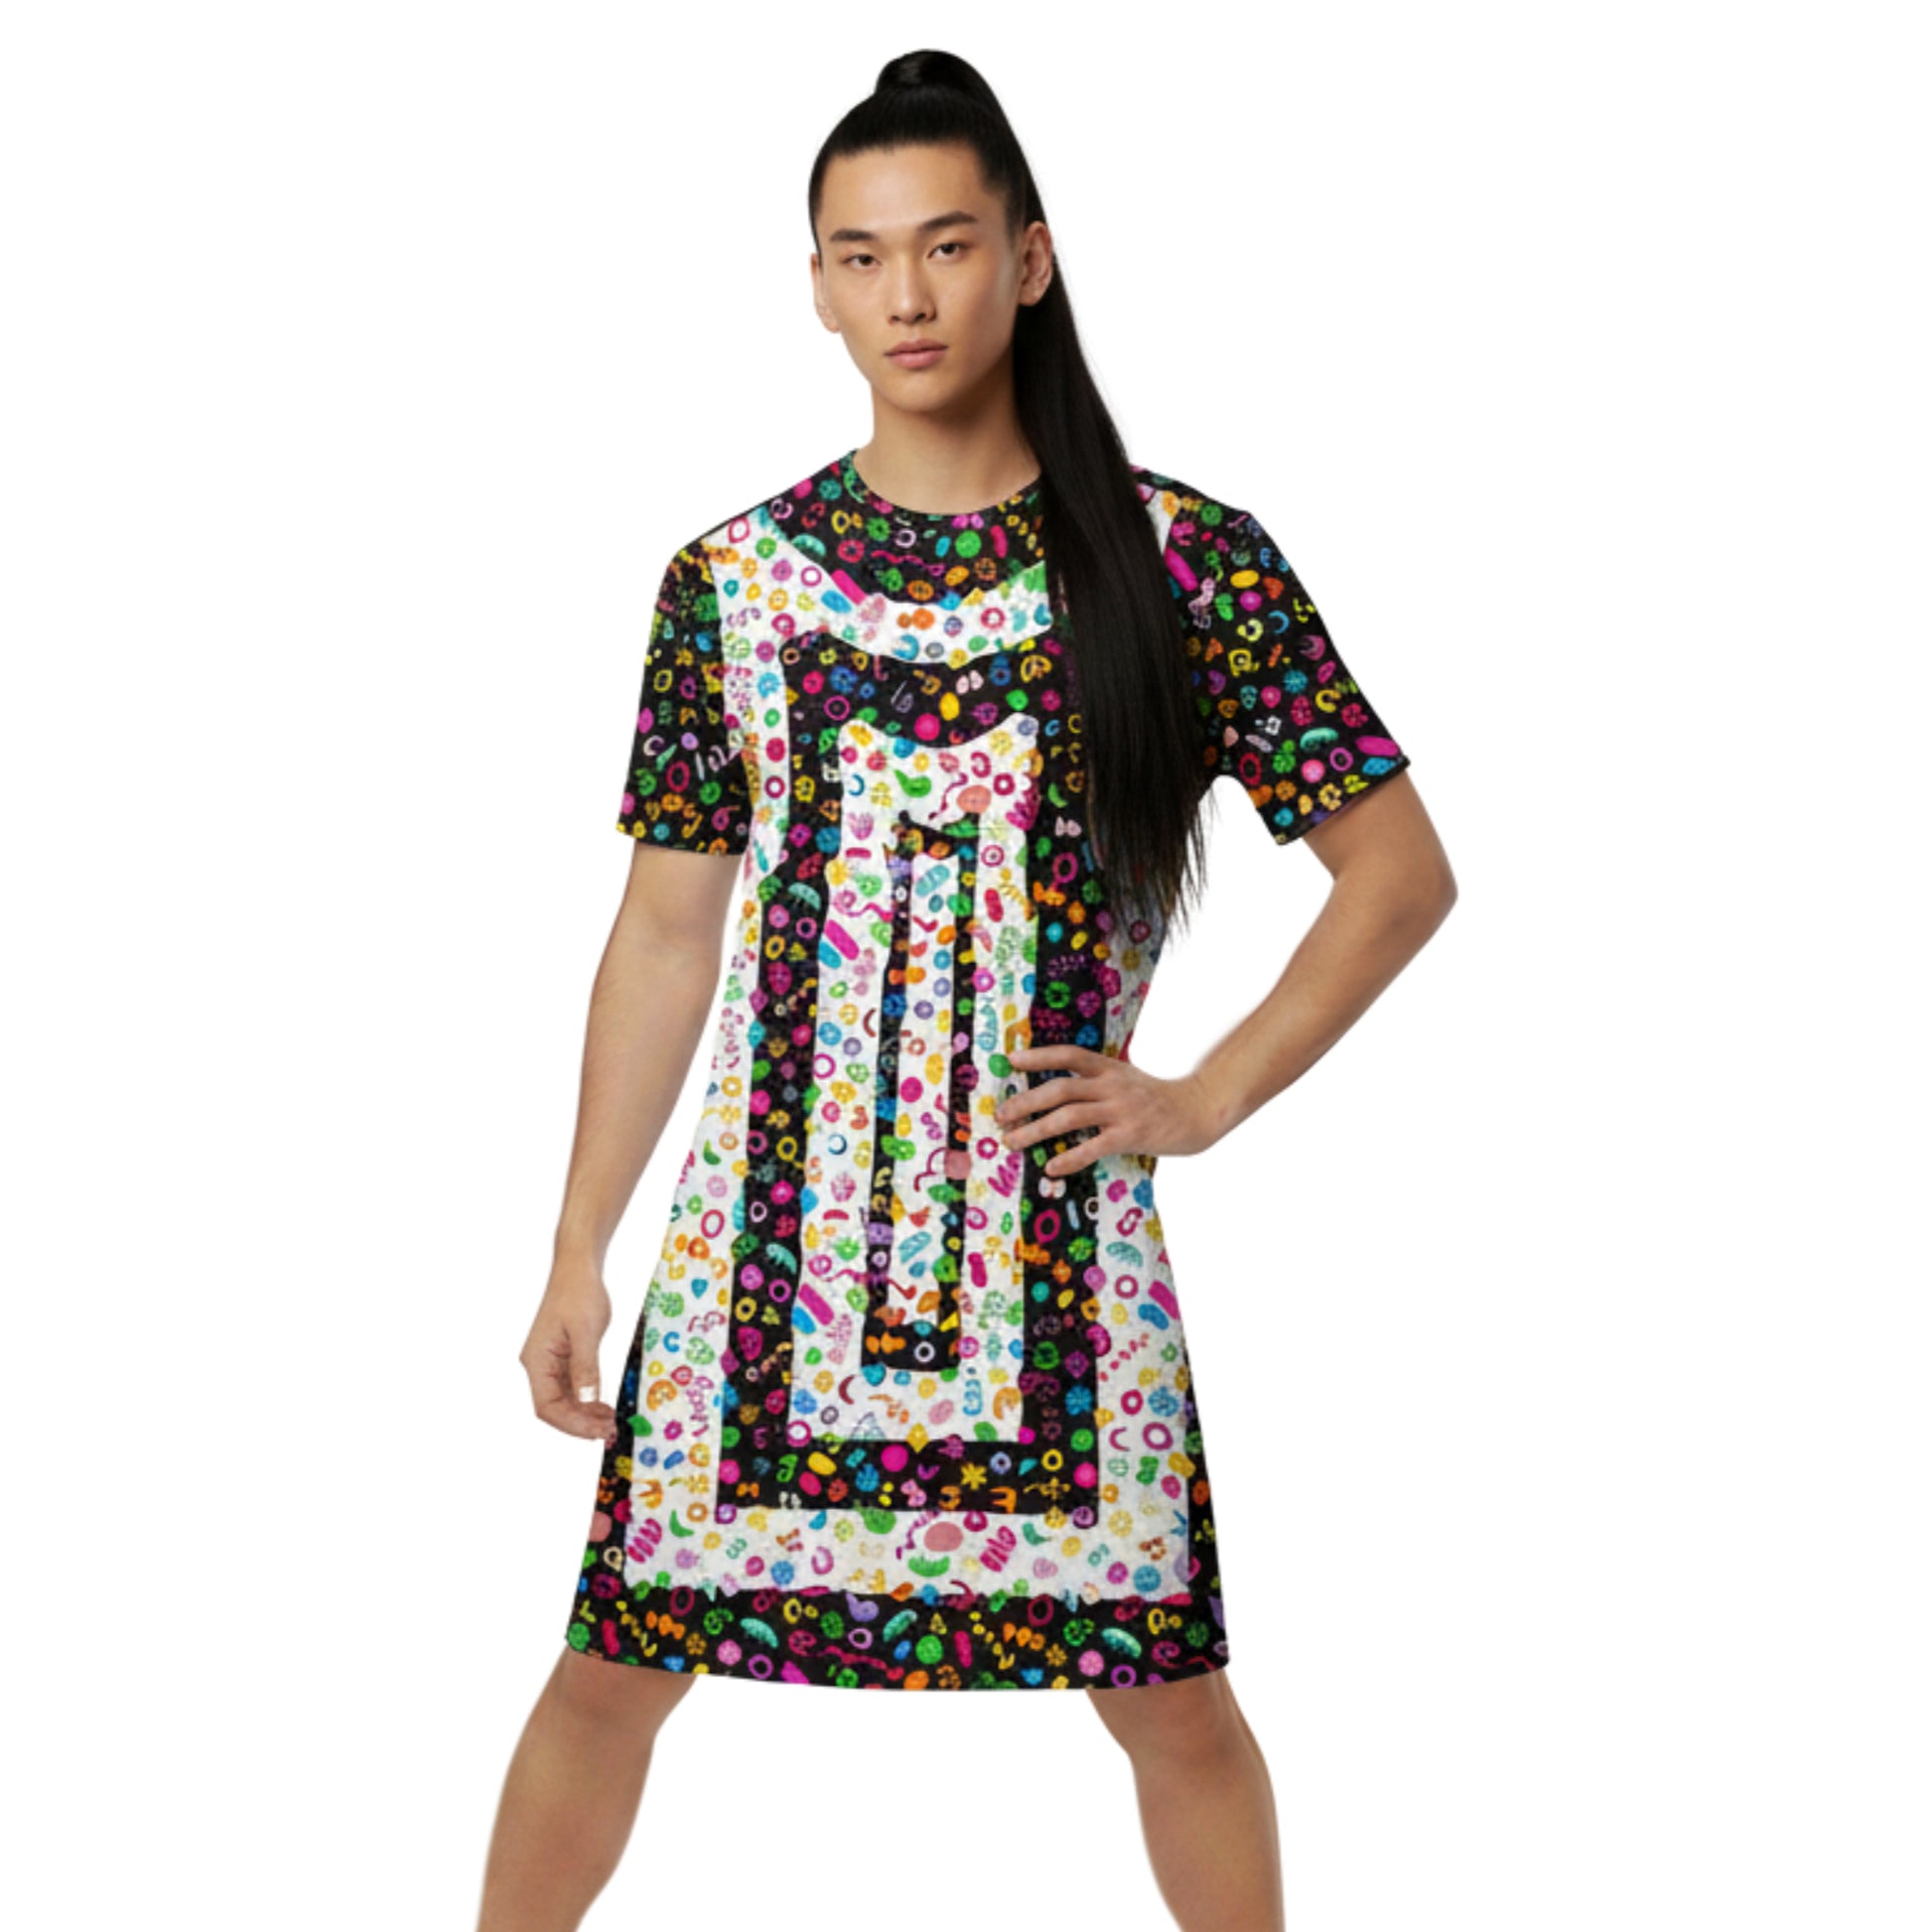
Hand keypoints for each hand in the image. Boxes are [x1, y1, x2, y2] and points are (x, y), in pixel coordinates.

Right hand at [520, 1254, 619, 1445]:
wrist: (578, 1267)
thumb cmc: (579, 1293)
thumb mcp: (586, 1331)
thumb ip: (586, 1367)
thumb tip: (586, 1401)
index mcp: (536, 1361)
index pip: (547, 1406)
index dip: (571, 1424)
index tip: (597, 1431)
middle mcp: (539, 1365)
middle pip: (554, 1408)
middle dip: (580, 1423)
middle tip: (609, 1431)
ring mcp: (551, 1362)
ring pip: (564, 1400)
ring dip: (585, 1414)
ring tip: (610, 1423)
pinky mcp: (564, 1358)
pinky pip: (572, 1387)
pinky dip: (587, 1400)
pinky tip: (604, 1406)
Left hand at [993, 1044, 1224, 1177]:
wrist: (1197, 1110)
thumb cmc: (1155, 1098)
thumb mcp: (1125, 1078)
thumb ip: (1096, 1081)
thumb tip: (1056, 1093)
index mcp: (1108, 1068)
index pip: (1069, 1055)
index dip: (1039, 1057)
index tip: (1011, 1061)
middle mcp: (1111, 1085)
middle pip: (1060, 1089)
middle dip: (1026, 1101)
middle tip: (1001, 1116)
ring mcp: (1121, 1110)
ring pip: (1069, 1116)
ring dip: (1036, 1130)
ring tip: (1013, 1142)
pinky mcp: (1130, 1135)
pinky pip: (1093, 1147)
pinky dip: (1069, 1157)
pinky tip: (1051, 1167)